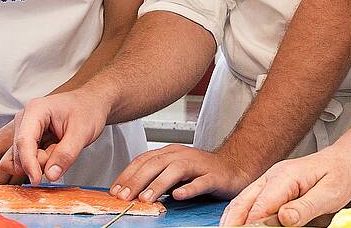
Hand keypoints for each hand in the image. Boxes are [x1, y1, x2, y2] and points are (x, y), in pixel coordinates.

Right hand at [0, 89, 111, 183]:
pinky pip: (25, 159)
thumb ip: (66, 155)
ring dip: (37, 163)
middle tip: (60, 154)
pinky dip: (39, 163)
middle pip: (17, 153)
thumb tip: (50, 175)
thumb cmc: (87, 111)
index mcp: (35, 110)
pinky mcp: (27, 140)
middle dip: (37, 162)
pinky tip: (53, 153)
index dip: (29, 164)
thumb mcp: (82, 133)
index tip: (36, 180)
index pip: (24, 141)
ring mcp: (24, 130)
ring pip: (18, 159)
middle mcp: (24, 120)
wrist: (91, 104)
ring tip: (57, 152)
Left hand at [109, 145, 255, 203]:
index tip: (114, 191)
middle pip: (155, 164)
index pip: (144, 160)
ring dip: (158, 184)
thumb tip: (130, 191)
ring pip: (175, 171)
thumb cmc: (202, 171)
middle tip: (124, 196)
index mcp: (170, 153)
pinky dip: (189, 188)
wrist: (235, 167)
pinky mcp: (214, 176)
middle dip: (137, 181)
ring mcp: (199, 164)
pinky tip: (179, 196)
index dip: (127, 175)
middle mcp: (182, 155)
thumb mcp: (174, 172)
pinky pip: (201, 182)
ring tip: (145, 198)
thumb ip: (155, 178)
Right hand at [220, 151, 350, 226]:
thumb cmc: (339, 176)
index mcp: (285, 176)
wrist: (345, 164)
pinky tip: (238, 225)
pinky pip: (248, 202)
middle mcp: (272, 178)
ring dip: (233, 219)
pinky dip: (240, 215)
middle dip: (233, 222)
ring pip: (241, 202)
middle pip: (243, 203)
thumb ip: (306, 207)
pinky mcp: (269, 189)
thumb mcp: (330, 194)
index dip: (252, 224)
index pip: (261, 205)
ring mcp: (268, 182)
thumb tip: (284, 218)